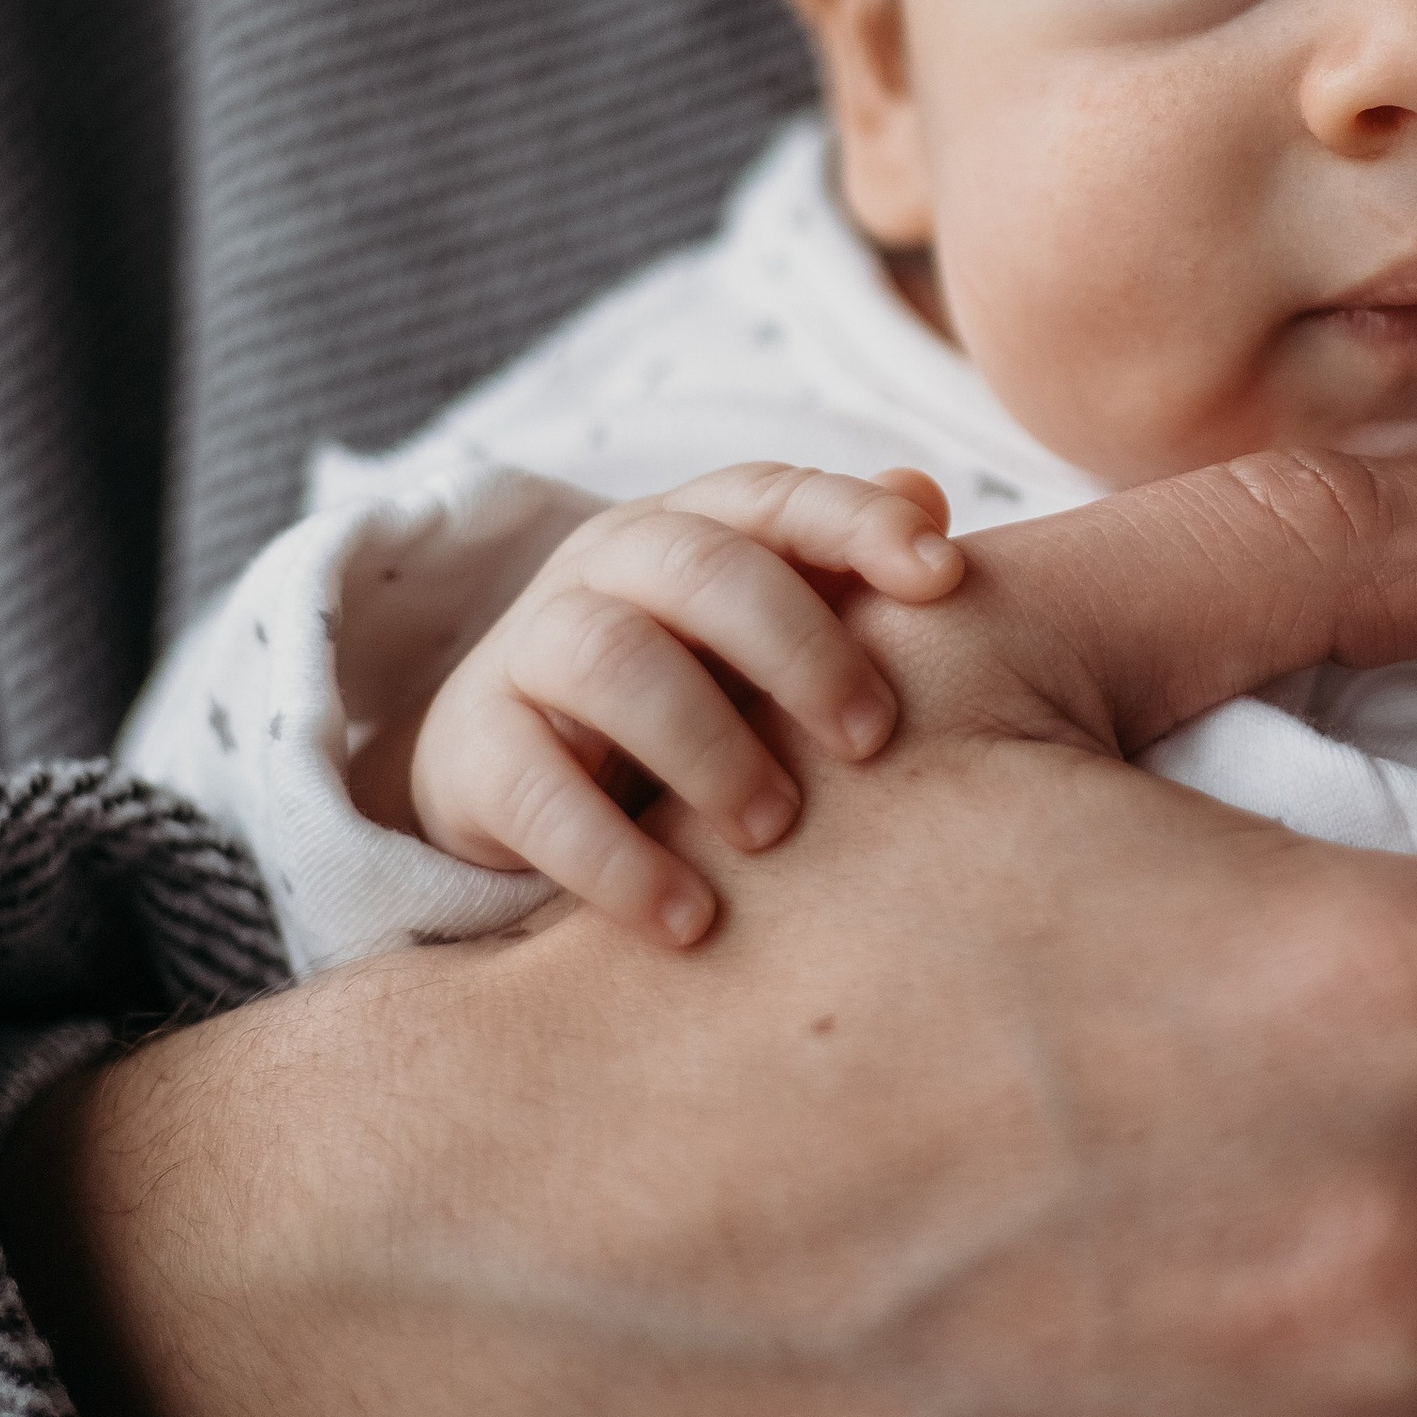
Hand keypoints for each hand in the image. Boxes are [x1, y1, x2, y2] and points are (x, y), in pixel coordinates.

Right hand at [391, 462, 963, 946]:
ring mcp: (528, 649)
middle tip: (870, 740)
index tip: (943, 579)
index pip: (777, 496)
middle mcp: (608, 567)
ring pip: (611, 659)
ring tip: (772, 831)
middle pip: (702, 567)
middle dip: (798, 649)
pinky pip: (534, 791)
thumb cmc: (688, 691)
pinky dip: (616, 860)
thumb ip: (845, 571)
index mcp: (696, 526)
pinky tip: (688, 920)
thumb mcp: (765, 635)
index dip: (859, 524)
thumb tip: (929, 498)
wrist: (509, 773)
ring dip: (707, 746)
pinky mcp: (473, 750)